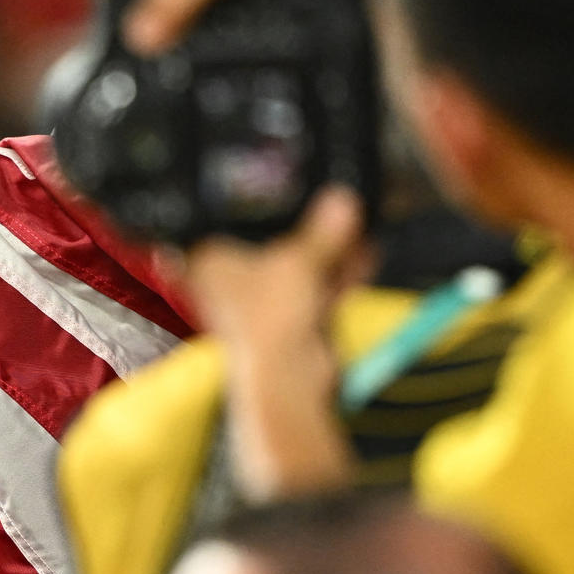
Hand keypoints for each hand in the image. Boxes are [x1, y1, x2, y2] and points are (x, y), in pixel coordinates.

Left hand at [181, 185, 368, 500]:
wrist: (291, 380)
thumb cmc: (268, 324)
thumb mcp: (299, 261)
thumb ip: (322, 233)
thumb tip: (338, 204)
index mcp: (209, 263)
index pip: (224, 225)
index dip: (252, 209)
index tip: (275, 193)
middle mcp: (230, 285)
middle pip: (269, 246)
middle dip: (307, 230)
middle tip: (334, 207)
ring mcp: (261, 306)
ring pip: (298, 269)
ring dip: (330, 251)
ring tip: (356, 225)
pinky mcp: (289, 325)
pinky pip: (315, 291)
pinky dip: (338, 276)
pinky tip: (364, 255)